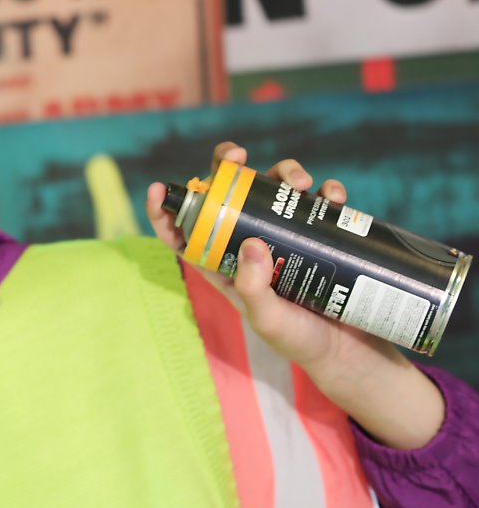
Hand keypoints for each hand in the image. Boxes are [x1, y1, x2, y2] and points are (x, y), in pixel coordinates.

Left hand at [143, 141, 385, 370]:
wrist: (348, 350)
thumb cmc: (298, 340)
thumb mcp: (268, 319)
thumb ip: (253, 288)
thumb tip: (250, 242)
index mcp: (222, 264)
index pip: (183, 233)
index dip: (165, 210)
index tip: (159, 187)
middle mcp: (247, 243)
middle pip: (228, 194)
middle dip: (228, 166)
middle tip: (239, 156)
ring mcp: (282, 234)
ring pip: (271, 188)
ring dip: (283, 172)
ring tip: (301, 183)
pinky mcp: (316, 232)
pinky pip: (315, 201)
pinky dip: (324, 190)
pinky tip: (333, 197)